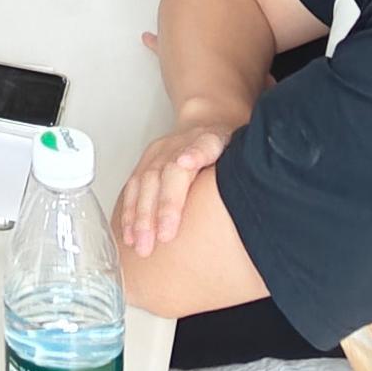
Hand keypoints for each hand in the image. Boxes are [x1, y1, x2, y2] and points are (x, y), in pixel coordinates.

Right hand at [114, 124, 232, 262]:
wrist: (207, 126)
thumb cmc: (227, 151)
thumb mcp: (243, 154)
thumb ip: (240, 168)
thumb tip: (238, 183)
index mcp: (207, 140)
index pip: (200, 150)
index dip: (192, 157)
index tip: (184, 164)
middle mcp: (177, 146)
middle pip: (164, 174)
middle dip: (159, 209)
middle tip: (158, 240)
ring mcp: (158, 154)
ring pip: (144, 183)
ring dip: (139, 216)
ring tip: (139, 244)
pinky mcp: (145, 164)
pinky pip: (133, 188)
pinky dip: (129, 213)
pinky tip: (128, 235)